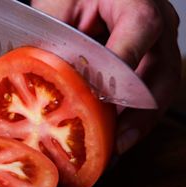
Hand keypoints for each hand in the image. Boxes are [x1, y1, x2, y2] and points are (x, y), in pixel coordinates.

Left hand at [31, 0, 181, 153]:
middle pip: (159, 76)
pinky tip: (116, 136)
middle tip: (113, 143)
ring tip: (114, 150)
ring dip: (138, 124)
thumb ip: (56, 40)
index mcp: (138, 3)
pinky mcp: (155, 61)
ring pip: (161, 92)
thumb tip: (46, 82)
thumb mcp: (59, 7)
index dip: (120, 71)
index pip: (138, 34)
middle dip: (136, 114)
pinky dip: (135, 117)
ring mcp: (161, 46)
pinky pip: (152, 94)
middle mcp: (159, 27)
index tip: (100, 101)